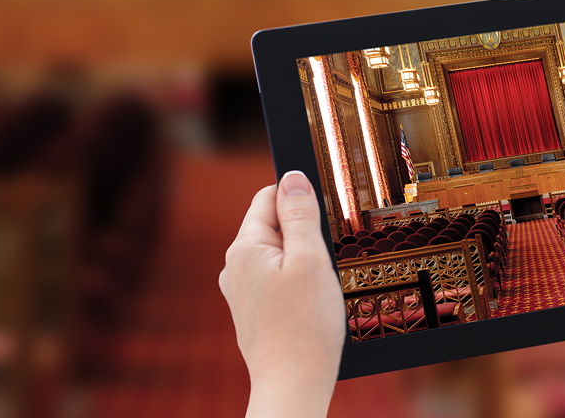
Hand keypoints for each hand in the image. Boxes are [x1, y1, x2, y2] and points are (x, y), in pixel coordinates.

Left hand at [220, 170, 344, 417]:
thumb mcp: (310, 260)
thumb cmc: (305, 327)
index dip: (299, 199)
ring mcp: (241, 291)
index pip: (268, 197)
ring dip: (303, 261)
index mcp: (245, 247)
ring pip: (278, 255)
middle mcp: (235, 266)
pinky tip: (313, 304)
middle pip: (273, 226)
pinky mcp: (253, 311)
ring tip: (322, 286)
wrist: (293, 387)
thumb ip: (300, 215)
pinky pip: (276, 280)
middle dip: (303, 233)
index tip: (326, 213)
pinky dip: (297, 283)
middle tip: (329, 256)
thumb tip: (292, 177)